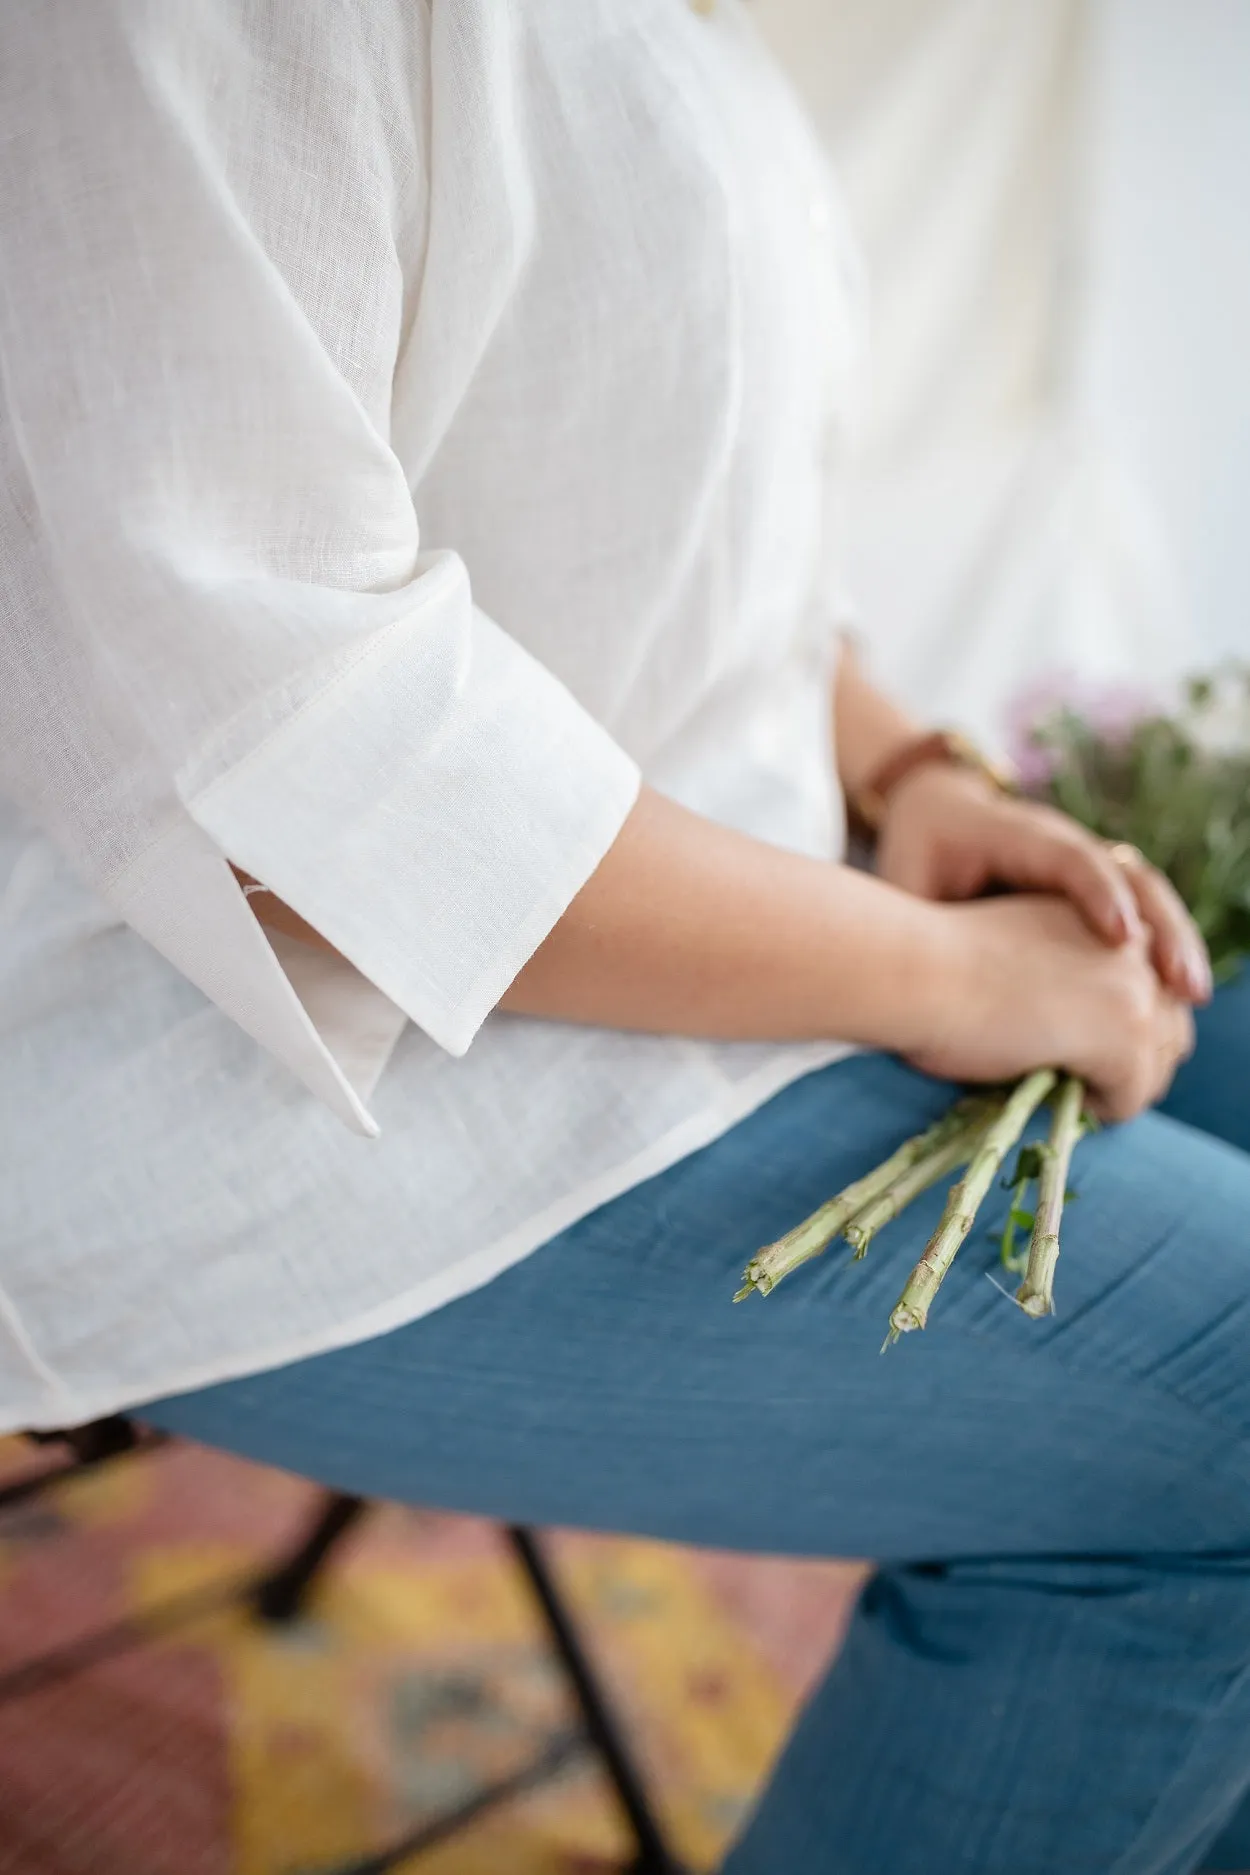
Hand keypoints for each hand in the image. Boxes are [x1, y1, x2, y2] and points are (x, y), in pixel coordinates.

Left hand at [876, 764, 1213, 1004]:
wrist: (936, 811)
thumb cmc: (917, 854)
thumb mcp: (906, 883)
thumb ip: (921, 921)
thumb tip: (927, 982)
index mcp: (1014, 834)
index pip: (1068, 857)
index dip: (1097, 894)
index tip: (1121, 940)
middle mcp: (1063, 841)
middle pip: (1128, 872)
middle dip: (1160, 926)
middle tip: (1180, 984)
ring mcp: (1085, 859)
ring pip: (1147, 890)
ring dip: (1174, 940)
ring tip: (1191, 993)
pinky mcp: (1094, 885)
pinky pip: (1142, 910)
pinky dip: (1161, 946)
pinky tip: (1176, 995)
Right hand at [914, 894, 1195, 1120]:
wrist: (913, 968)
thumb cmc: (935, 966)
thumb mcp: (1016, 957)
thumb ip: (1056, 976)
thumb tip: (1073, 1039)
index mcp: (1101, 912)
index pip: (1150, 979)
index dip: (1121, 1025)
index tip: (1082, 1053)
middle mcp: (1130, 941)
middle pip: (1171, 1022)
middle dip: (1136, 1060)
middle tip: (1089, 1088)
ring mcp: (1134, 986)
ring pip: (1161, 1061)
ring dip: (1123, 1087)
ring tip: (1076, 1098)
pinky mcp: (1124, 1030)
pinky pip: (1133, 1095)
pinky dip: (1102, 1110)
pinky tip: (1060, 1100)